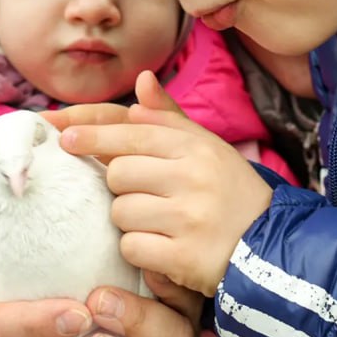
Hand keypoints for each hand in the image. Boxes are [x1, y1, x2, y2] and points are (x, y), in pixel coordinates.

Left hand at [59, 72, 273, 296]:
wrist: (273, 249)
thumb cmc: (231, 194)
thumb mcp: (209, 150)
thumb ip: (170, 119)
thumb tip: (142, 79)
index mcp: (198, 147)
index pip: (133, 134)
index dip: (93, 135)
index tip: (64, 138)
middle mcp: (194, 177)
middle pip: (118, 174)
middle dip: (121, 188)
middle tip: (146, 197)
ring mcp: (190, 217)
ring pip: (121, 212)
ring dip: (131, 222)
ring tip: (160, 225)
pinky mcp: (185, 256)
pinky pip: (132, 248)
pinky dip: (140, 252)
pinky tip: (163, 251)